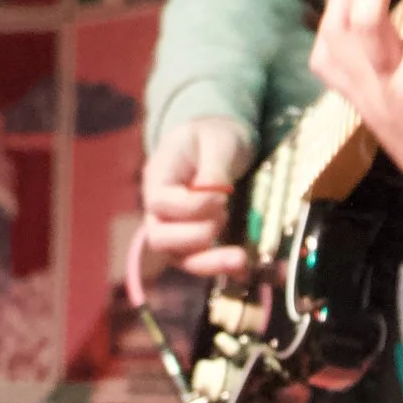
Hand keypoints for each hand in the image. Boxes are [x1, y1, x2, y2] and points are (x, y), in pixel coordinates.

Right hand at [141, 114, 255, 279]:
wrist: (218, 139)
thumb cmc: (214, 134)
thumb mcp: (217, 141)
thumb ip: (214, 169)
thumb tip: (215, 196)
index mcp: (159, 177)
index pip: (160, 203)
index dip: (191, 207)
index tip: (222, 196)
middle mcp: (160, 208)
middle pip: (159, 238)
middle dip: (195, 237)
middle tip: (224, 217)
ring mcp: (175, 226)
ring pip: (178, 258)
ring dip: (209, 262)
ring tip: (241, 258)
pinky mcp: (194, 239)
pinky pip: (199, 261)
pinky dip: (220, 267)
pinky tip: (244, 267)